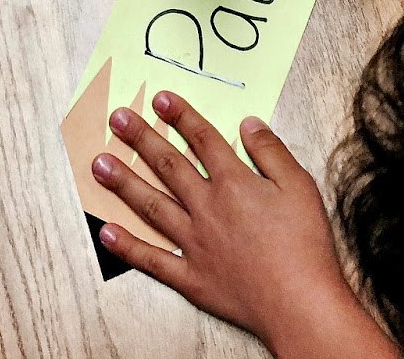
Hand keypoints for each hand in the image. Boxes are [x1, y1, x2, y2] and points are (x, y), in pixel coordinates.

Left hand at [93, 93, 383, 356]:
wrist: (299, 304)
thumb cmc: (304, 246)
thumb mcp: (299, 185)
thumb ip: (270, 152)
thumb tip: (249, 124)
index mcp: (234, 183)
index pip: (202, 139)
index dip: (181, 116)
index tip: (160, 98)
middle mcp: (207, 208)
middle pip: (169, 165)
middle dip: (141, 139)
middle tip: (117, 119)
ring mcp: (194, 243)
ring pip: (152, 206)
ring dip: (124, 183)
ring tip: (99, 164)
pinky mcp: (191, 278)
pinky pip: (152, 260)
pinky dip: (127, 246)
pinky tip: (106, 232)